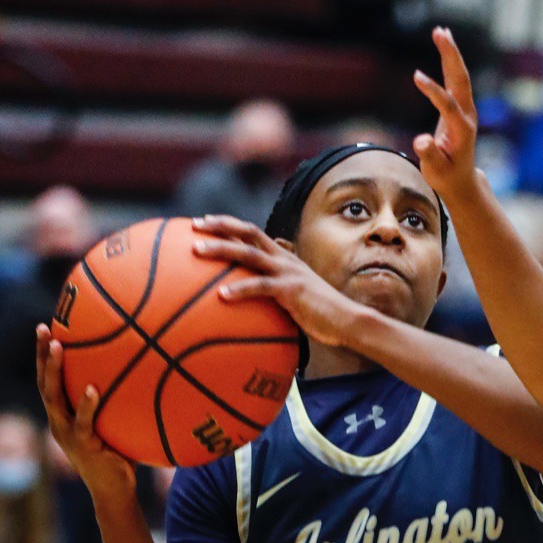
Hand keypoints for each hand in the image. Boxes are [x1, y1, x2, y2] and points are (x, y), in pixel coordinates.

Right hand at [35, 324, 135, 500]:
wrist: (116, 492)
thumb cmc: (121, 455)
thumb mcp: (117, 424)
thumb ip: (123, 402)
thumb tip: (150, 371)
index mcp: (64, 415)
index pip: (50, 380)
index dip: (45, 356)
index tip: (46, 328)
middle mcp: (59, 422)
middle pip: (44, 382)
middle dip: (42, 355)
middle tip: (43, 328)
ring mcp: (68, 434)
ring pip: (54, 398)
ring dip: (54, 372)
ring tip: (59, 347)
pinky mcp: (84, 446)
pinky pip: (83, 422)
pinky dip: (87, 405)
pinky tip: (93, 389)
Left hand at [191, 215, 365, 347]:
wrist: (347, 320)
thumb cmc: (321, 313)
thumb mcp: (297, 294)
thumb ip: (278, 289)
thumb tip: (257, 297)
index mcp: (284, 258)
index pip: (253, 232)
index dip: (228, 224)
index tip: (204, 222)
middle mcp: (284, 259)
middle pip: (248, 233)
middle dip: (220, 226)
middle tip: (194, 226)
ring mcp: (288, 272)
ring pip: (249, 254)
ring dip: (221, 249)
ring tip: (197, 250)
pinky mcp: (291, 290)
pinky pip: (260, 287)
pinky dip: (239, 290)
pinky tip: (221, 296)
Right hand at [412, 27, 480, 198]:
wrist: (462, 180)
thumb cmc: (446, 177)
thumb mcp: (435, 171)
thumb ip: (429, 155)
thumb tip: (421, 141)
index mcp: (462, 132)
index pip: (448, 106)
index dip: (434, 91)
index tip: (416, 76)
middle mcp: (467, 116)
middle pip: (460, 81)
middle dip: (451, 56)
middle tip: (440, 33)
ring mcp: (466, 110)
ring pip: (459, 76)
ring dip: (450, 53)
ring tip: (440, 31)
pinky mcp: (460, 106)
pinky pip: (455, 79)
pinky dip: (449, 60)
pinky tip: (444, 44)